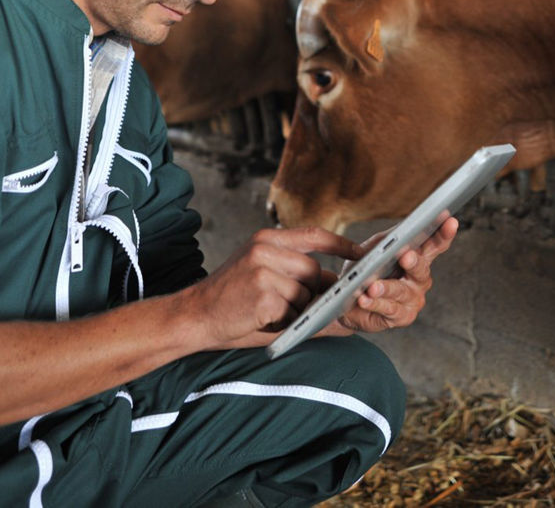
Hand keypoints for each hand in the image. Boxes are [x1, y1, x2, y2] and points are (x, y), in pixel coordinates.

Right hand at [187, 227, 363, 348]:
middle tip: (293, 307)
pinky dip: (284, 320)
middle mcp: (265, 248)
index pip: (314, 234)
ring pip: (305, 291)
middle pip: (314, 269)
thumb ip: (299, 280)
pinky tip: (263, 319)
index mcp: (266, 239)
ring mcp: (263, 269)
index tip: (360, 254)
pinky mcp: (262, 292)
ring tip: (270, 313)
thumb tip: (340, 294)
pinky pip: (293, 309)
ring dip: (296, 309)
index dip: (341, 243)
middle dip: (312, 292)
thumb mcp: (262, 279)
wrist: (194, 316)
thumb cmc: (230, 301)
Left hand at [334, 212, 458, 334]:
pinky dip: (375, 303)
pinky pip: (389, 309)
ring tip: (373, 286)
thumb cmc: (365, 270)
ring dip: (387, 287)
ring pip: (402, 291)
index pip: (435, 244)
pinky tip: (365, 299)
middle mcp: (420, 278)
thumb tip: (401, 228)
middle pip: (421, 268)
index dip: (444, 233)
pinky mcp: (402, 316)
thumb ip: (389, 238)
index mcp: (418, 257)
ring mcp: (413, 299)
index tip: (450, 221)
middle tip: (406, 256)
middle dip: (414, 262)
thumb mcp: (375, 248)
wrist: (347, 300)